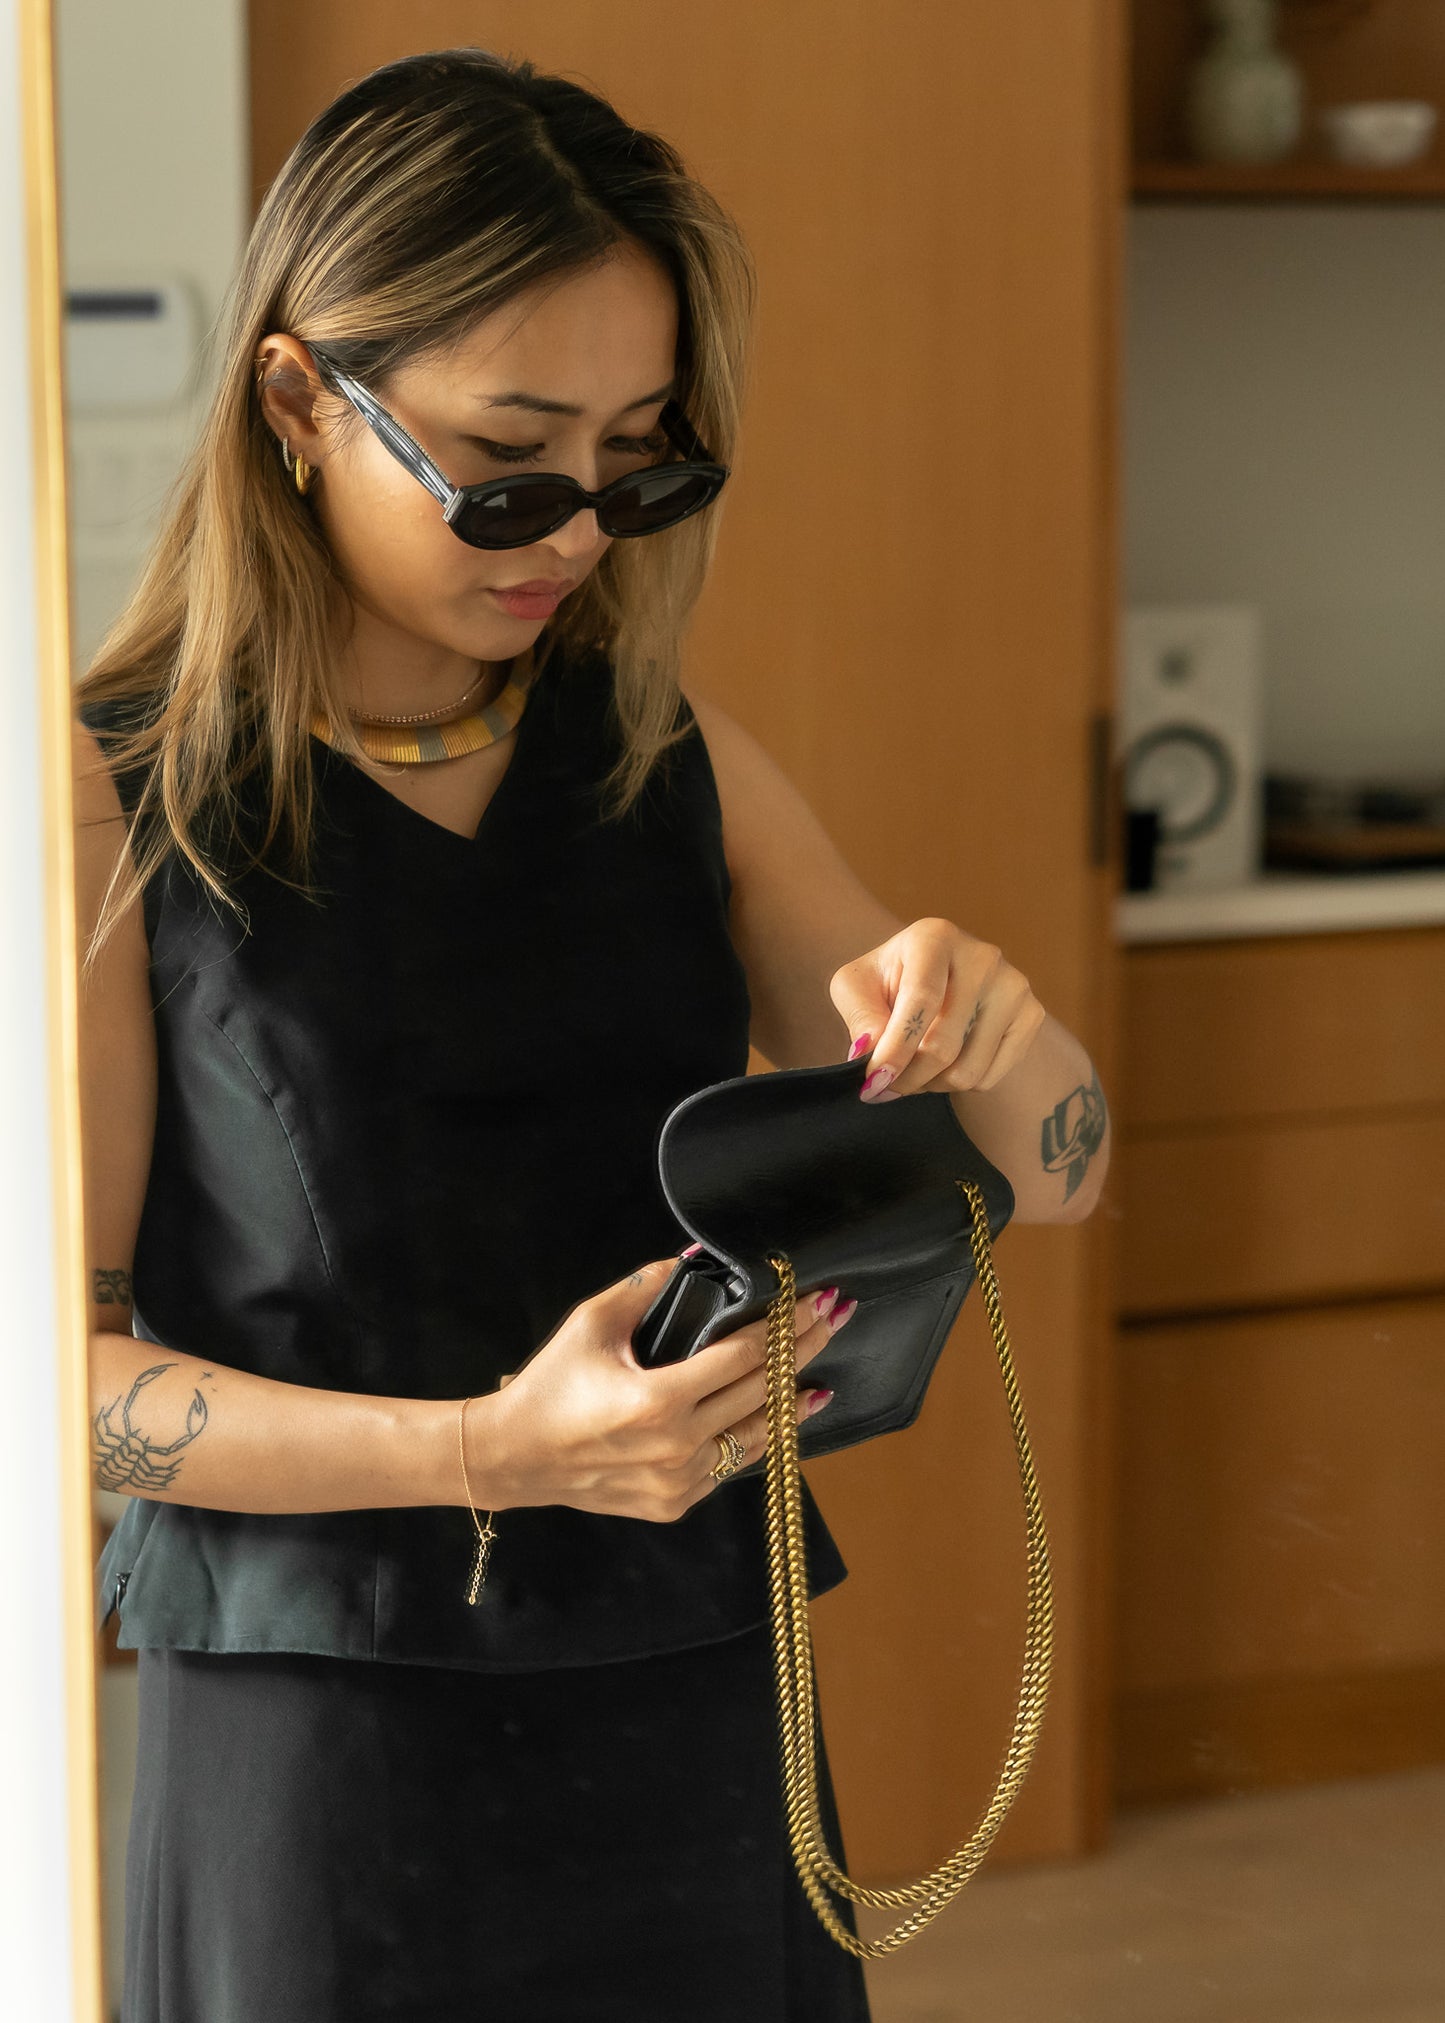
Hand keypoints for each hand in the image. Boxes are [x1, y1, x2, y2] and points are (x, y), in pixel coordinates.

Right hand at [468, 1260, 854, 1520]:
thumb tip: (695, 1255)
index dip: (786, 1326)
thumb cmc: (550, 1385)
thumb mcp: (591, 1323)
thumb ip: (646, 1285)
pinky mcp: (677, 1501)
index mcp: (658, 1400)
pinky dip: (757, 1437)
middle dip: (802, 1351)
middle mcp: (678, 1446)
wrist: (514, 1459)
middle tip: (834, 1319)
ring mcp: (681, 1481)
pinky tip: (779, 1418)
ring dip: (793, 1403)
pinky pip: (731, 1464)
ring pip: (757, 1437)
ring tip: (821, 1377)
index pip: (744, 1357)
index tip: (816, 1301)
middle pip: (763, 1392)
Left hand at [831, 916, 1047, 1100]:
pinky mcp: (1031, 1015)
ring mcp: (1014, 986)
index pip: (921, 1001)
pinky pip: (990, 1078)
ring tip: (913, 1071)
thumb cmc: (889, 979)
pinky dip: (959, 1085)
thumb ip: (860, 1016)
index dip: (896, 1048)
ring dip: (931, 1085)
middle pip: (944, 1045)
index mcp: (935, 937)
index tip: (874, 1082)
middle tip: (885, 1087)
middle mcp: (983, 956)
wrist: (934, 975)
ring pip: (968, 1070)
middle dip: (907, 1078)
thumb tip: (872, 1052)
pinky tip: (945, 1064)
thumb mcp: (855, 987)